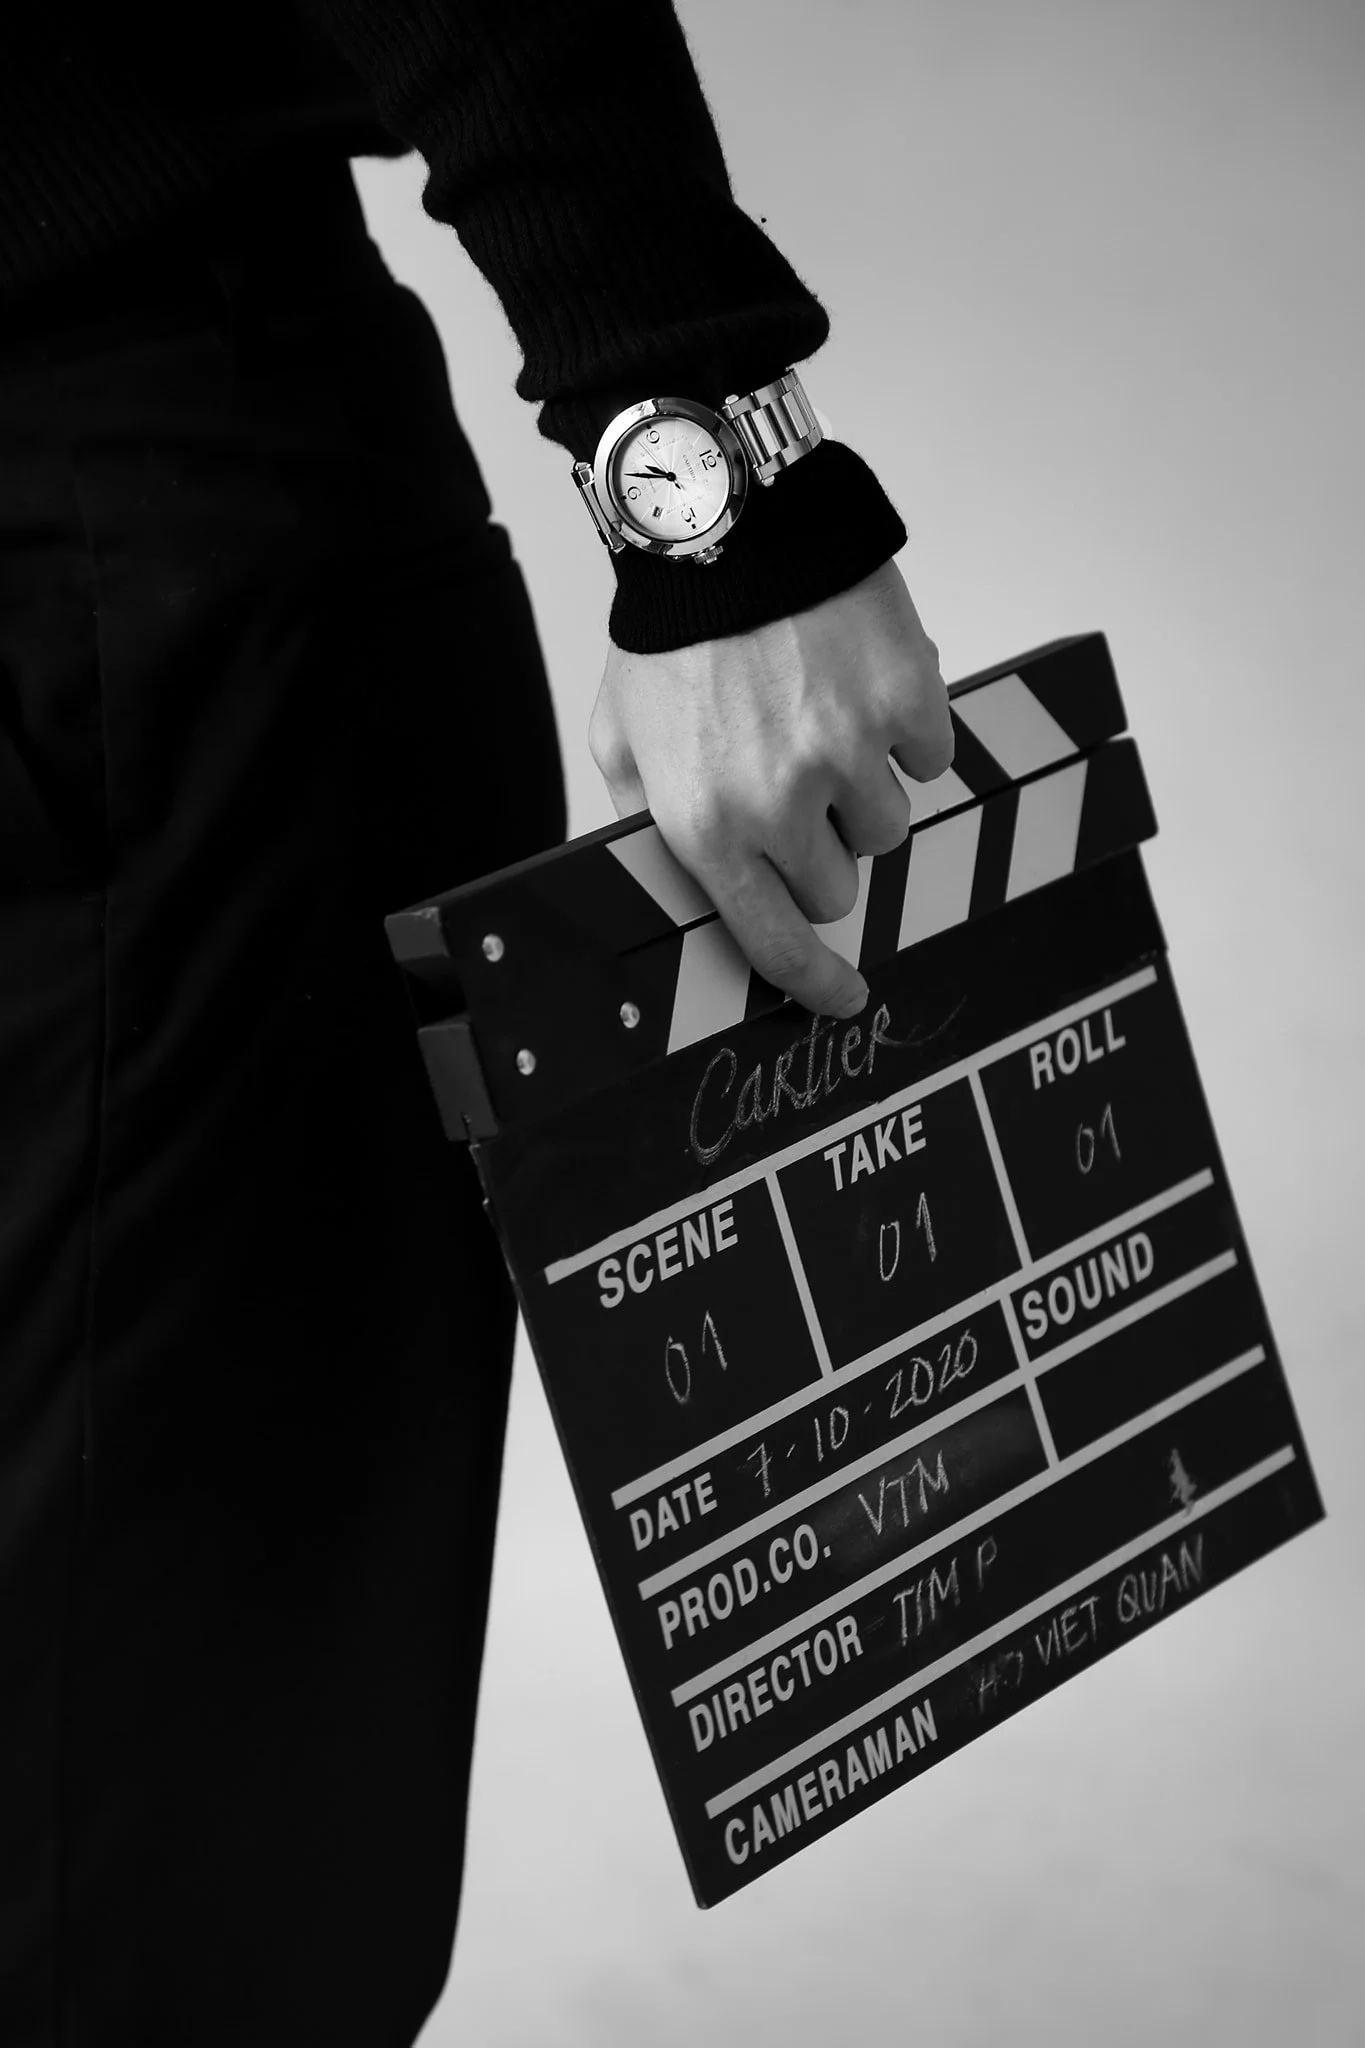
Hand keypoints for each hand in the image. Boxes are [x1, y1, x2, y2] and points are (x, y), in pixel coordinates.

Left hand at [588, 558, 953, 1018]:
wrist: (726, 525)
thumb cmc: (670, 636)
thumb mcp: (622, 739)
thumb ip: (646, 820)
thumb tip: (674, 881)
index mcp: (708, 827)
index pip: (776, 943)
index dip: (816, 984)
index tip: (844, 998)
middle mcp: (782, 805)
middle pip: (840, 887)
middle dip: (822, 848)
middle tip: (795, 785)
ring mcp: (851, 754)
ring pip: (890, 825)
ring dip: (865, 789)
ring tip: (821, 722)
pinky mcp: (908, 702)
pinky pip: (930, 754)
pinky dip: (906, 730)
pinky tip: (858, 685)